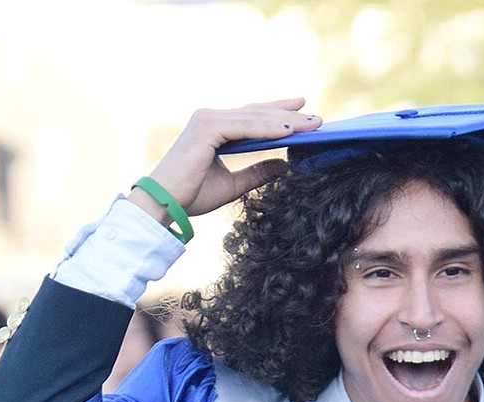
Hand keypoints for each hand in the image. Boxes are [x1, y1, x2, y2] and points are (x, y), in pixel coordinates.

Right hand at [131, 99, 321, 219]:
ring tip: (312, 125)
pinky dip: (268, 129)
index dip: (280, 114)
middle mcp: (210, 118)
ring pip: (255, 118)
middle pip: (258, 113)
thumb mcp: (233, 185)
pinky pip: (244, 126)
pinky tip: (289, 132)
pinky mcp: (206, 129)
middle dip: (290, 116)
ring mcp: (207, 120)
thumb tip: (283, 166)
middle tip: (319, 119)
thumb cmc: (191, 195)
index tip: (306, 114)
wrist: (163, 205)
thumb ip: (257, 173)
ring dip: (286, 121)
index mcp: (215, 129)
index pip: (254, 117)